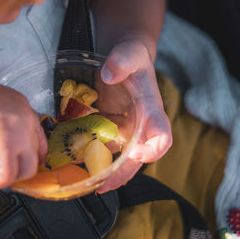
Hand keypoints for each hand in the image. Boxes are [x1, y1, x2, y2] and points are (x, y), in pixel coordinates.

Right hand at [0, 75, 47, 189]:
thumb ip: (2, 121)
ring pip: (26, 170)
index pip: (38, 136)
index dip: (30, 153)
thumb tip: (1, 142)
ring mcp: (19, 138)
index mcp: (21, 106)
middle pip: (34, 154)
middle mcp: (25, 121)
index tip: (21, 161)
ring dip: (5, 174)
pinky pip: (5, 179)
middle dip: (15, 164)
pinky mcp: (6, 154)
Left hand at [95, 40, 171, 192]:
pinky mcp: (110, 127)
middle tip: (104, 185)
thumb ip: (122, 60)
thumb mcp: (130, 52)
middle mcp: (141, 125)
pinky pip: (105, 147)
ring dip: (108, 173)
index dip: (154, 149)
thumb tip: (109, 74)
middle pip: (139, 157)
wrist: (124, 58)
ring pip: (121, 158)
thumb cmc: (132, 56)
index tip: (139, 155)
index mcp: (151, 109)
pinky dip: (94, 158)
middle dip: (123, 174)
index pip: (162, 134)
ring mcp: (125, 128)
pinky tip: (78, 164)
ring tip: (90, 184)